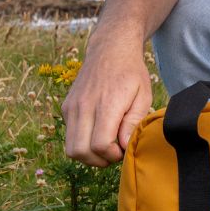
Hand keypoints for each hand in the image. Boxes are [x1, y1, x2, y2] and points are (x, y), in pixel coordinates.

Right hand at [62, 41, 151, 166]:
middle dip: (99, 160)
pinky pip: (69, 136)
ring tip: (105, 144)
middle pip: (80, 152)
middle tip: (114, 151)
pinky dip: (82, 142)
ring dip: (88, 155)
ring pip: (70, 149)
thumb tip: (122, 146)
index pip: (99, 145)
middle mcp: (84, 106)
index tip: (123, 147)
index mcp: (106, 104)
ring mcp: (72, 107)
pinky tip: (97, 132)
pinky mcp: (66, 107)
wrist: (110, 50)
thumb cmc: (131, 74)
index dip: (112, 155)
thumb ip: (133, 123)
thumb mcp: (143, 96)